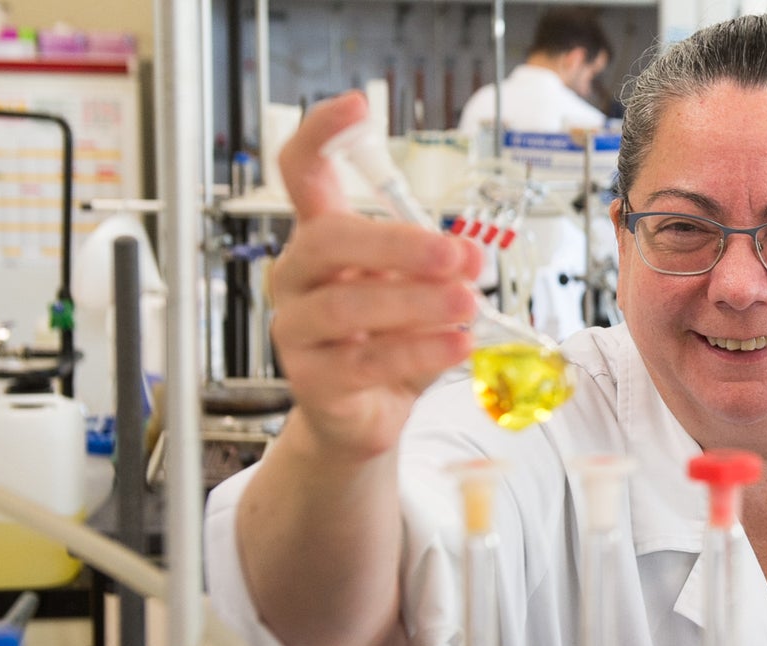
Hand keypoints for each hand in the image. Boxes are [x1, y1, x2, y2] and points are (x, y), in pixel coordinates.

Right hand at [270, 92, 482, 461]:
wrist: (365, 417)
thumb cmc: (389, 343)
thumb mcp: (419, 294)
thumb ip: (438, 269)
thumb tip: (468, 257)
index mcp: (322, 242)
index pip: (303, 174)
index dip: (321, 135)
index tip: (357, 106)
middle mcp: (299, 279)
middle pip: (329, 241)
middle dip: (397, 243)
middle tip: (455, 254)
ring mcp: (297, 331)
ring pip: (349, 306)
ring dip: (417, 303)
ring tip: (467, 303)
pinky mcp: (313, 382)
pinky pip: (366, 360)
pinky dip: (420, 350)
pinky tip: (458, 343)